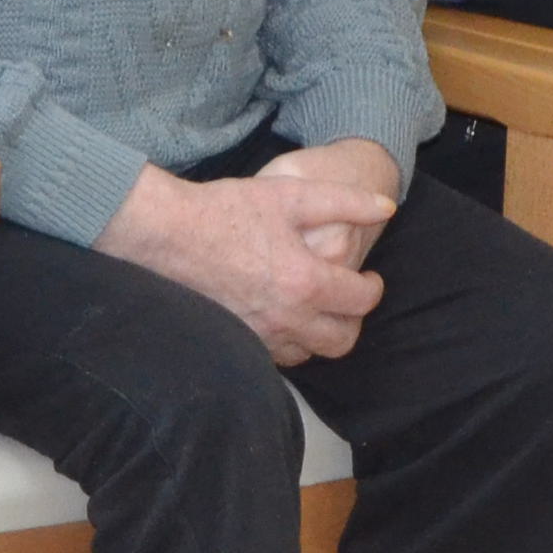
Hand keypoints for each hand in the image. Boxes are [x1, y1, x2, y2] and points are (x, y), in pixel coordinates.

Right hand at [103, 156, 395, 366]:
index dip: (373, 287)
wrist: (165, 234)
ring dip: (322, 334)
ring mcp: (259, 335)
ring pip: (309, 354)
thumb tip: (386, 208)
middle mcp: (286, 319)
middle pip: (342, 340)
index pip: (361, 301)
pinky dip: (290, 342)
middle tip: (349, 299)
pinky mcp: (236, 341)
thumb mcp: (291, 195)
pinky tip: (285, 317)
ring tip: (318, 308)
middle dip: (354, 320)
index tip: (369, 277)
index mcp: (306, 283)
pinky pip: (276, 357)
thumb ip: (346, 202)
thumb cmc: (226, 210)